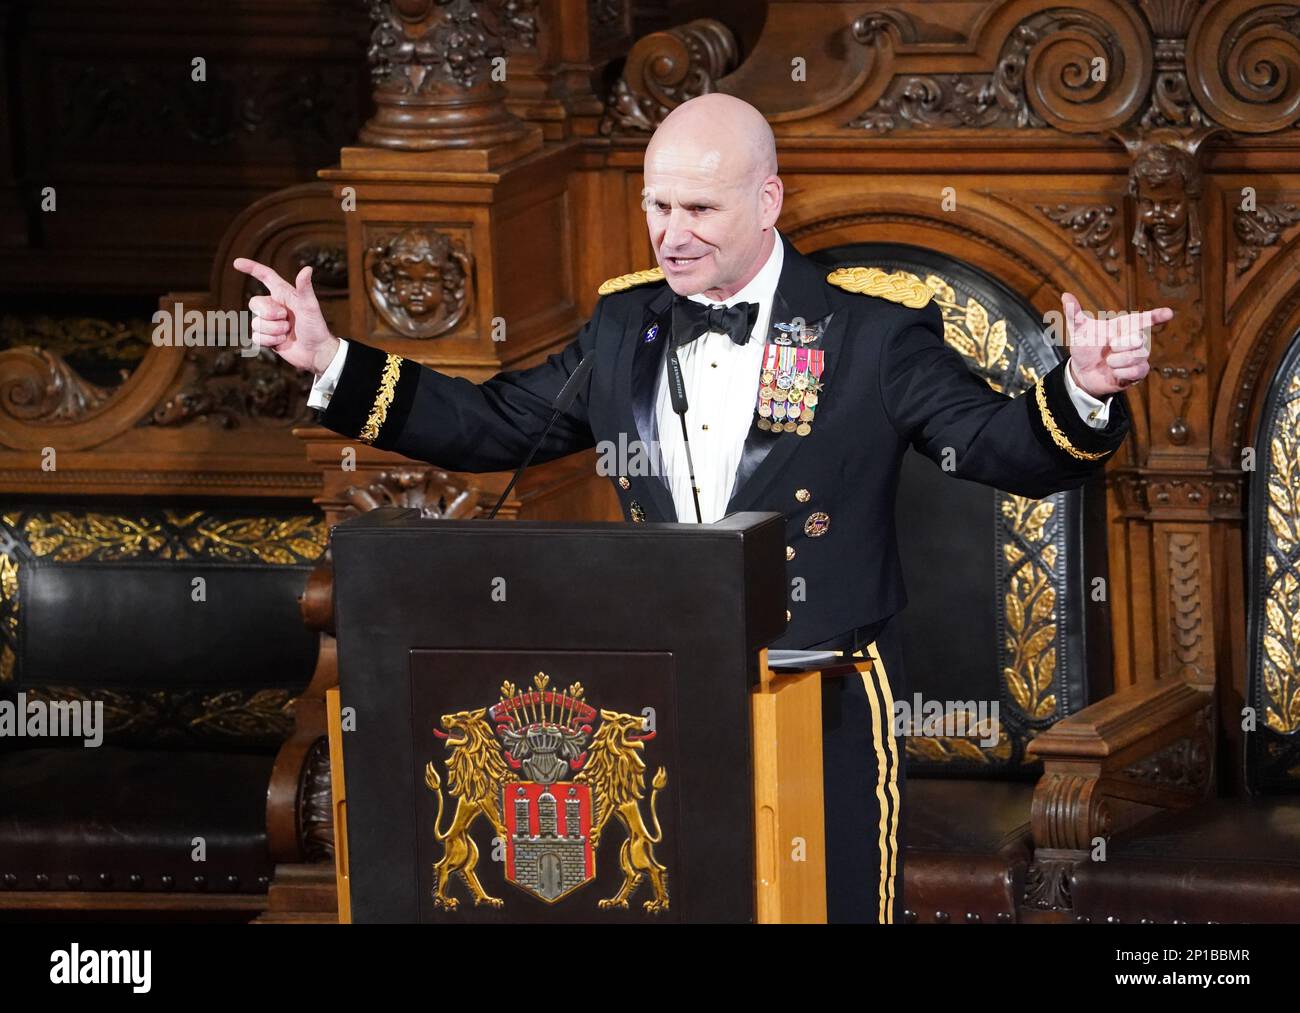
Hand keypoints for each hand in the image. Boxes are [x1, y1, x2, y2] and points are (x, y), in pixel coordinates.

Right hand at [233, 258, 338, 374]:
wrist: (316, 352)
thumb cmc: (316, 327)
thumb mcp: (310, 306)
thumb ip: (305, 288)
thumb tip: (307, 268)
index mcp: (283, 294)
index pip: (265, 276)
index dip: (251, 268)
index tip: (237, 263)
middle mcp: (274, 306)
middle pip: (255, 303)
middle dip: (269, 314)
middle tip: (286, 319)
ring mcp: (269, 322)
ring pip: (255, 323)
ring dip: (274, 330)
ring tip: (288, 332)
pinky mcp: (266, 337)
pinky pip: (256, 337)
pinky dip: (270, 341)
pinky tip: (282, 342)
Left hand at [1061, 292, 1169, 398]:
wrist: (1081, 372)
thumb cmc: (1084, 347)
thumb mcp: (1077, 331)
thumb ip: (1074, 314)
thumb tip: (1066, 296)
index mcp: (1123, 327)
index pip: (1143, 319)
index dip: (1156, 316)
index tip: (1168, 313)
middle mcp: (1134, 340)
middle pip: (1140, 339)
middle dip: (1121, 344)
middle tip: (1109, 348)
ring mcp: (1137, 357)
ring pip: (1139, 356)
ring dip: (1118, 360)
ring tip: (1108, 361)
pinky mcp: (1137, 373)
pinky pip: (1137, 371)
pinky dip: (1122, 372)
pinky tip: (1114, 372)